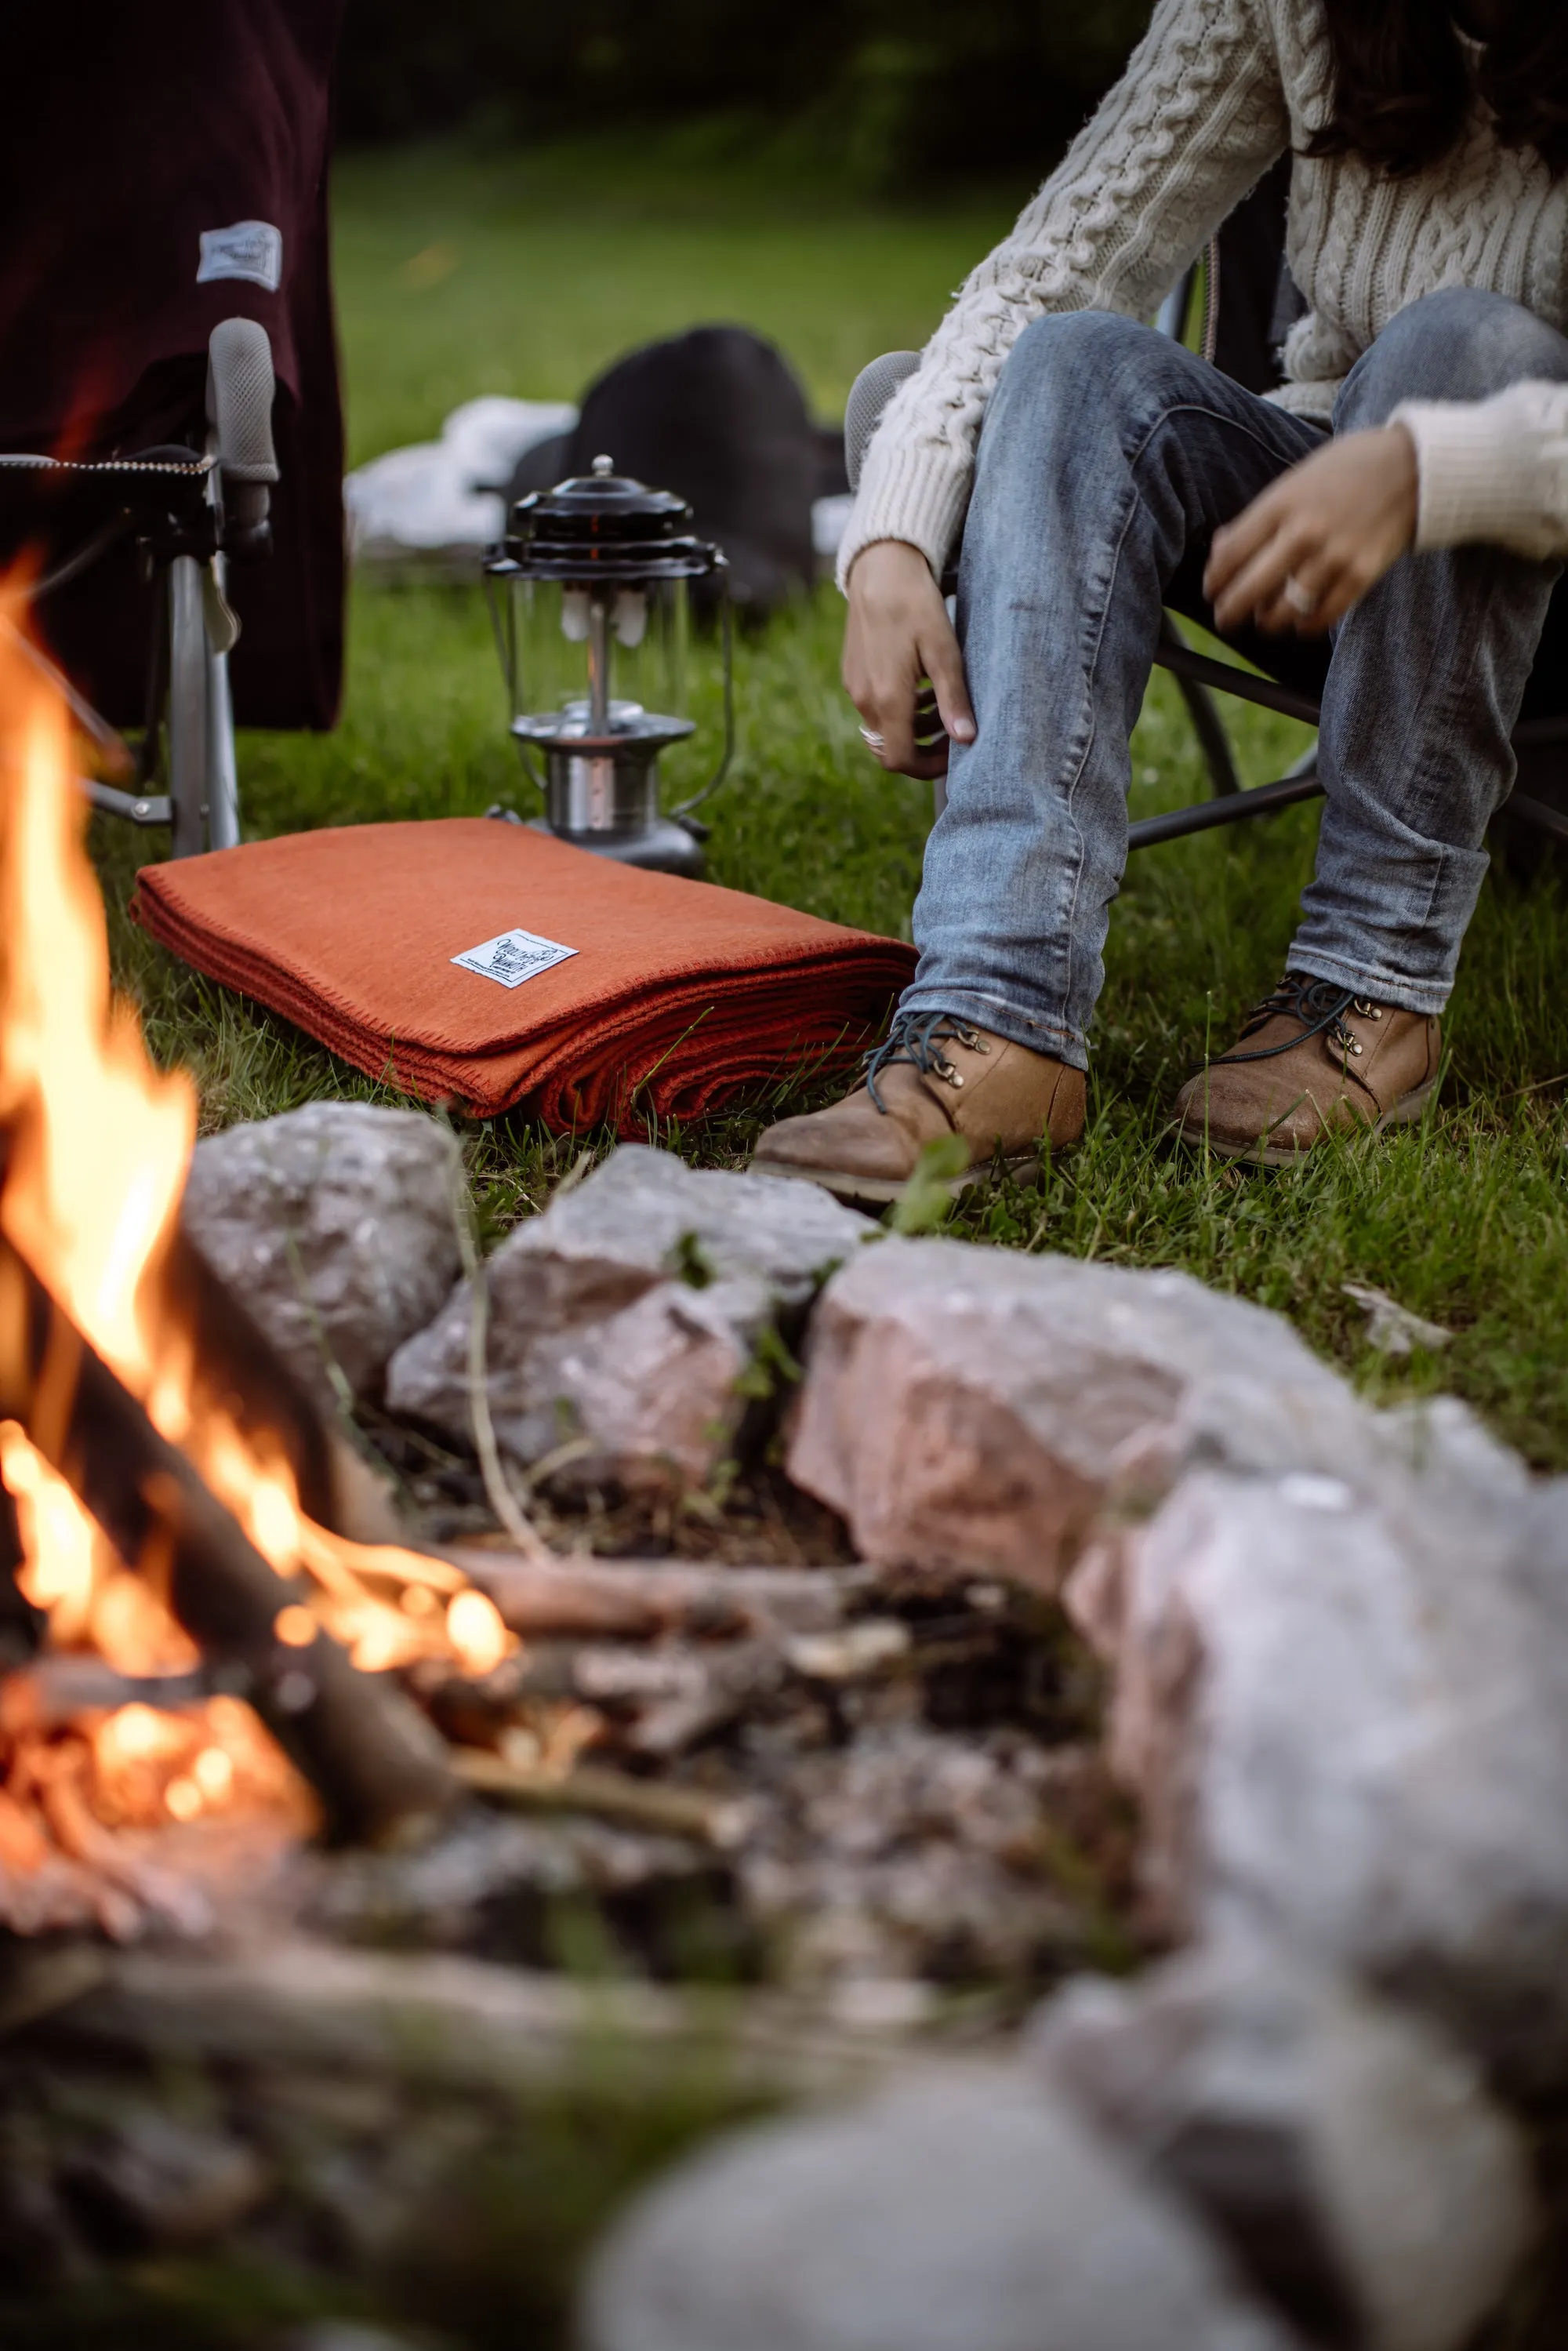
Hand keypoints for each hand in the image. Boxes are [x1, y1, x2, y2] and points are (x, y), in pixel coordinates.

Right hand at [843, 540, 975, 777]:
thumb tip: (967, 740)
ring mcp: (855, 687)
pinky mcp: (852, 674)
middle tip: (952, 731)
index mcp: (888, 698)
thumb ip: (953, 699)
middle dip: (923, 749)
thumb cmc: (917, 605)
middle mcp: (865, 699)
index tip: (954, 755)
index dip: (928, 768)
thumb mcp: (944, 651)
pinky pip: (874, 708)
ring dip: (912, 728)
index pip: (900, 760)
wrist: (880, 568)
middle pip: (890, 749)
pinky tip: (919, 686)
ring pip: (883, 729)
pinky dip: (898, 710)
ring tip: (939, 704)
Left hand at [1204, 424, 1418, 636]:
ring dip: (1269, 621)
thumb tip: (1222, 548)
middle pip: (1250, 588)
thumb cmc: (1348, 469)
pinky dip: (1307, 625)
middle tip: (1224, 620)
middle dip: (1230, 611)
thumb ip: (1260, 514)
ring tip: (1266, 620)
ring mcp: (1334, 556)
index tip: (1211, 590)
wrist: (1415, 466)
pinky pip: (1323, 615)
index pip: (1231, 554)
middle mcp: (1304, 532)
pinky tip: (1300, 622)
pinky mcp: (1362, 574)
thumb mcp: (1296, 478)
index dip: (1214, 580)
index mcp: (1282, 503)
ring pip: (1285, 609)